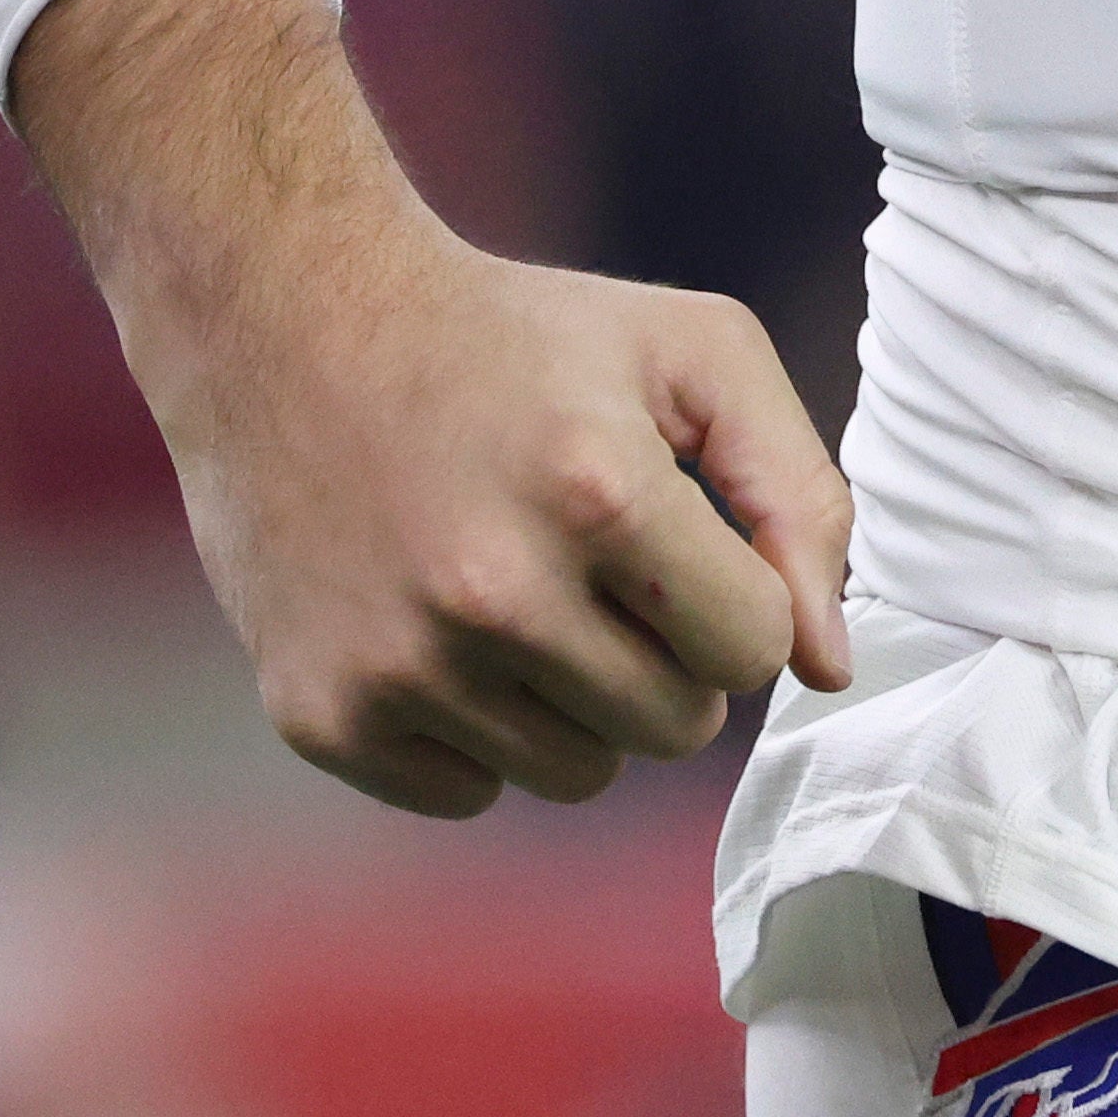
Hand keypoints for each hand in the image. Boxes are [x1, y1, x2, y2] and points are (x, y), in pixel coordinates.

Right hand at [15, 0, 855, 815]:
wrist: (288, 322)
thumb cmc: (519, 337)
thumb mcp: (692, 353)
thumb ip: (797, 496)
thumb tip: (829, 668)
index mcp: (598, 490)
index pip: (755, 650)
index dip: (739, 597)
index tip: (683, 535)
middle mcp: (493, 591)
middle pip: (677, 727)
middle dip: (669, 654)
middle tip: (600, 560)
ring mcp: (398, 664)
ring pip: (580, 773)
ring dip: (578, 697)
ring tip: (519, 583)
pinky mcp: (324, 717)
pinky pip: (473, 794)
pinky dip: (478, 727)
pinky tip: (438, 621)